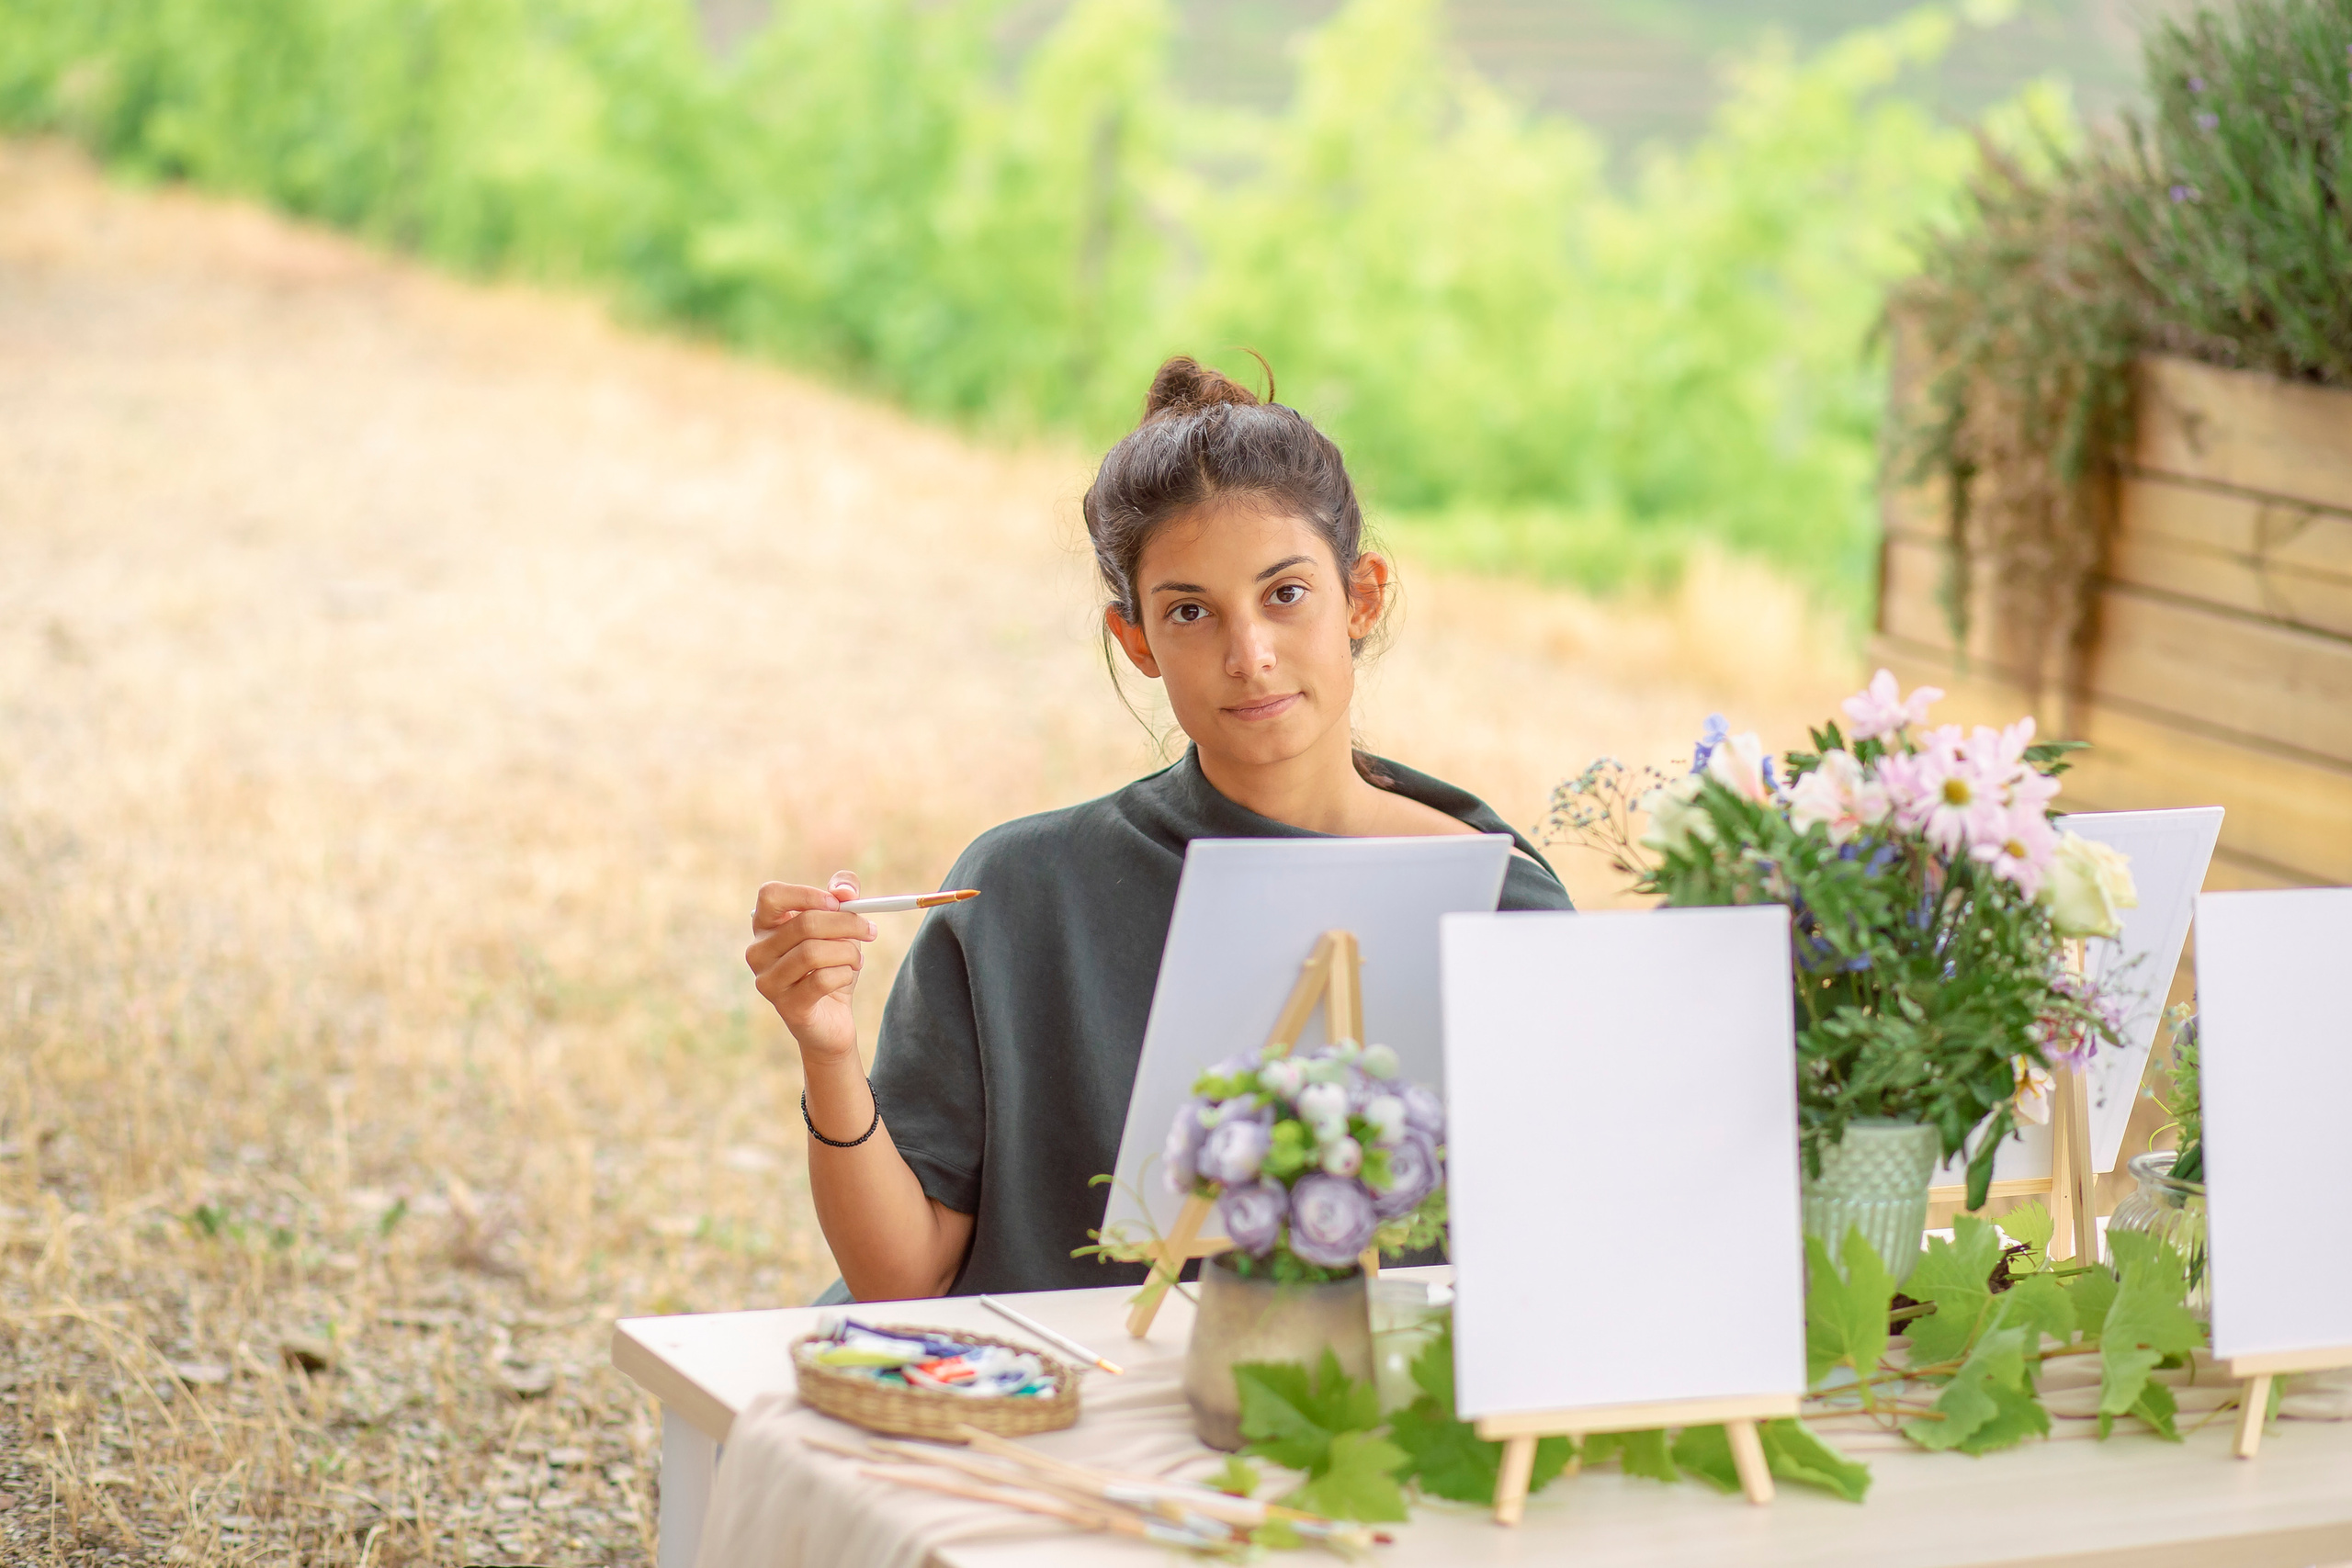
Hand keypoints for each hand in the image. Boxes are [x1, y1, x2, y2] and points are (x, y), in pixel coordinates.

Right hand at [746, 872, 875, 1064]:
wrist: (831, 1017)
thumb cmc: (830, 963)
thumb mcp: (840, 924)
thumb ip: (843, 894)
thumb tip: (845, 891)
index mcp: (765, 926)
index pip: (770, 895)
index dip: (807, 894)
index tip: (838, 902)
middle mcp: (757, 952)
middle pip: (804, 923)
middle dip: (847, 924)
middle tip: (870, 930)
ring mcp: (768, 981)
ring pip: (813, 952)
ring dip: (848, 952)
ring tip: (856, 959)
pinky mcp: (787, 1006)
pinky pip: (822, 979)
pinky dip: (844, 974)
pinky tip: (846, 977)